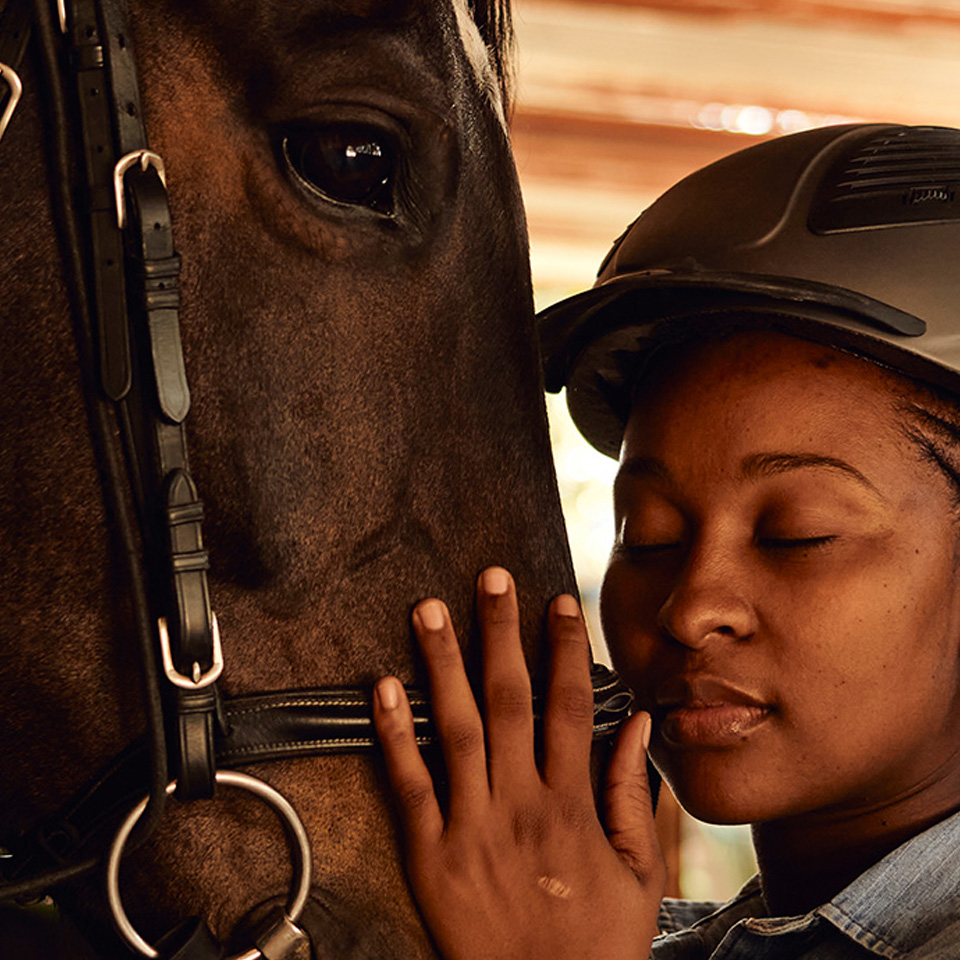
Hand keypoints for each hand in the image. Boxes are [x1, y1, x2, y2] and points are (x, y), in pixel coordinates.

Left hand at [373, 566, 663, 959]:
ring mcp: (472, 828)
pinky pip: (410, 786)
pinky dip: (394, 735)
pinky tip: (383, 687)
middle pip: (509, 699)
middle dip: (500, 631)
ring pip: (456, 728)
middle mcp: (520, 804)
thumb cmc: (597, 942)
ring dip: (442, 663)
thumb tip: (639, 723)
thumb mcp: (640, 872)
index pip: (570, 706)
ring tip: (428, 610)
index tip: (560, 602)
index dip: (565, 648)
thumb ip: (634, 793)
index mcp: (571, 804)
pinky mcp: (430, 856)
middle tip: (491, 578)